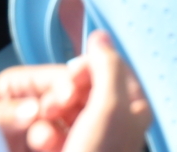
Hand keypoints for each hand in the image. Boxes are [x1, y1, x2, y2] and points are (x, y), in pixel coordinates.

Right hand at [0, 34, 151, 151]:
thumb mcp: (109, 107)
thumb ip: (107, 68)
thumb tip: (99, 36)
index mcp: (134, 108)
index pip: (111, 67)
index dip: (89, 66)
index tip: (73, 72)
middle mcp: (116, 122)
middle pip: (83, 88)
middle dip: (63, 95)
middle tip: (55, 109)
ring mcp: (90, 140)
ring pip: (61, 110)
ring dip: (48, 118)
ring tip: (47, 137)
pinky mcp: (66, 148)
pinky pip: (48, 133)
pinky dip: (42, 136)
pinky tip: (42, 145)